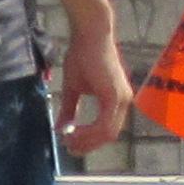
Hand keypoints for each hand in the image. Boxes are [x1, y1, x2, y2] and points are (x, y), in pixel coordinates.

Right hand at [57, 33, 130, 154]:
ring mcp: (121, 99)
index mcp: (116, 101)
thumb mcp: (73, 88)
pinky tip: (73, 131)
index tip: (70, 145)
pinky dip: (89, 132)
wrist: (88, 36)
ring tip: (68, 140)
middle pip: (109, 135)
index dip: (89, 141)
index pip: (106, 129)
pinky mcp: (115, 96)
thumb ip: (70, 110)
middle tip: (68, 148)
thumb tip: (60, 128)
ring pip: (108, 132)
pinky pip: (104, 123)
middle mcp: (123, 102)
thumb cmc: (81, 57)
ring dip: (87, 140)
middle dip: (88, 145)